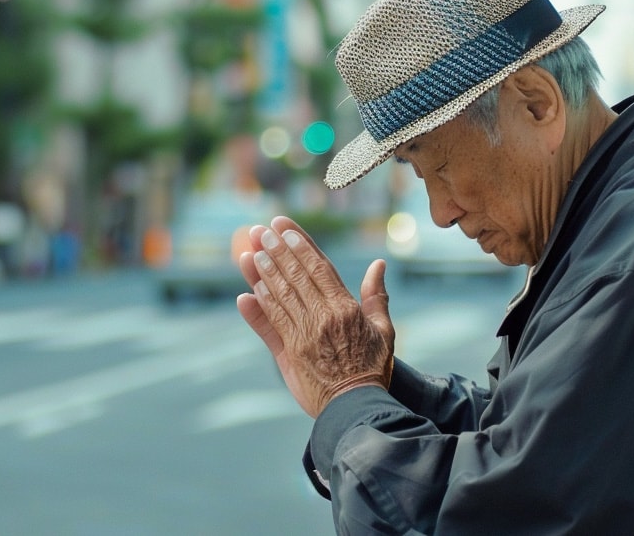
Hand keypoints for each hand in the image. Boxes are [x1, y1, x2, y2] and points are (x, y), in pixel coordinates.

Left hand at [236, 216, 394, 417]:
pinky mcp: (290, 353)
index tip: (284, 226)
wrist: (356, 407)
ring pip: (280, 295)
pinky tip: (249, 289)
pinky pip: (272, 323)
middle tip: (260, 230)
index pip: (318, 266)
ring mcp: (304, 335)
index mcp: (346, 308)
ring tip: (250, 251)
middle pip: (295, 275)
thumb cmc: (373, 368)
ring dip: (264, 272)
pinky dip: (260, 305)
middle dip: (276, 250)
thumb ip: (376, 297)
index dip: (300, 244)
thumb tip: (378, 265)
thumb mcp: (384, 331)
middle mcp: (323, 317)